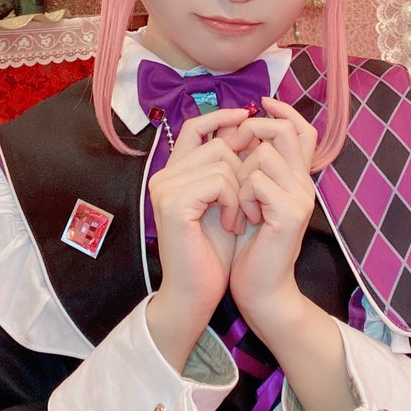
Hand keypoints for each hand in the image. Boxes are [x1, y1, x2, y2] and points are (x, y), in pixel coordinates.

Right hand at [147, 108, 249, 366]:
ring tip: (237, 219)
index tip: (247, 117)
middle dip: (243, 171)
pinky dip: (233, 201)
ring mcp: (165, 188)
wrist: (195, 294)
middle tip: (245, 206)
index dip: (221, 117)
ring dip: (240, 191)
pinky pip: (219, 181)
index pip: (194, 126)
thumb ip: (229, 169)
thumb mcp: (225, 201)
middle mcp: (163, 176)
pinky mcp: (173, 203)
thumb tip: (246, 129)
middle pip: (216, 143)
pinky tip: (230, 224)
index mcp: (173, 174)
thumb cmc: (212, 253)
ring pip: (221, 160)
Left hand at [229, 98, 316, 330]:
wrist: (260, 290)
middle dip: (253, 133)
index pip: (303, 130)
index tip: (261, 103)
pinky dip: (241, 197)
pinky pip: (257, 182)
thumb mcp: (249, 198)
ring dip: (240, 176)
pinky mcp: (290, 215)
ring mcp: (301, 199)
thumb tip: (235, 129)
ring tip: (238, 205)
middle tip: (234, 153)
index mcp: (296, 179)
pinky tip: (241, 219)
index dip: (284, 111)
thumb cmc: (249, 246)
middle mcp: (305, 184)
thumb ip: (250, 167)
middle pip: (286, 132)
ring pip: (263, 156)